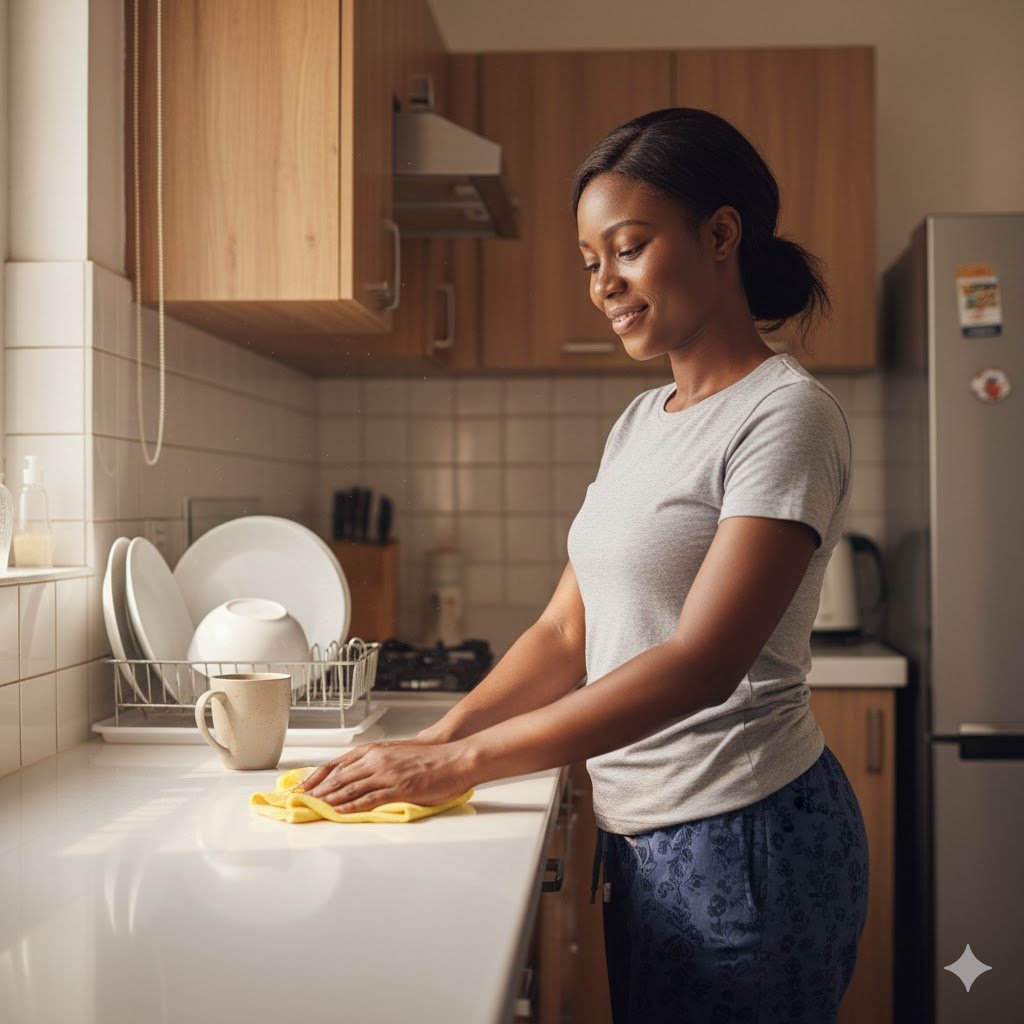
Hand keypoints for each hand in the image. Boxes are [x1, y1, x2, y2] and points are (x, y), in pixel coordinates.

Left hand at [299, 738, 473, 812]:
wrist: (452, 757)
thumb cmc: (426, 756)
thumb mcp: (394, 752)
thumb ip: (373, 761)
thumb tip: (354, 774)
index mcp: (373, 750)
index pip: (336, 764)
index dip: (316, 776)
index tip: (302, 787)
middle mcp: (375, 760)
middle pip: (338, 777)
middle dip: (317, 791)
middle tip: (300, 802)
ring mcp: (385, 774)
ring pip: (348, 788)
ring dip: (328, 800)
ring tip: (312, 809)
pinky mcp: (397, 789)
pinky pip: (367, 799)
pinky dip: (349, 807)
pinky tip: (338, 812)